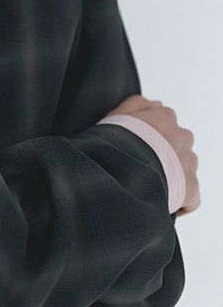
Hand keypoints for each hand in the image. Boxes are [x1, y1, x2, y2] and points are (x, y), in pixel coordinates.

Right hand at [103, 94, 199, 216]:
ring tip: (149, 184)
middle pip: (176, 146)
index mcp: (164, 116)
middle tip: (142, 166)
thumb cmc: (115, 143)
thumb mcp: (117, 114)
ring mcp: (189, 162)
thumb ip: (137, 104)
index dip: (150, 138)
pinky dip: (180, 201)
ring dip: (171, 176)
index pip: (164, 124)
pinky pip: (191, 197)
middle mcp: (182, 136)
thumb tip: (157, 103)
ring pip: (184, 169)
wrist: (120, 171)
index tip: (137, 148)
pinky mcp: (192, 187)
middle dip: (164, 156)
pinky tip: (161, 202)